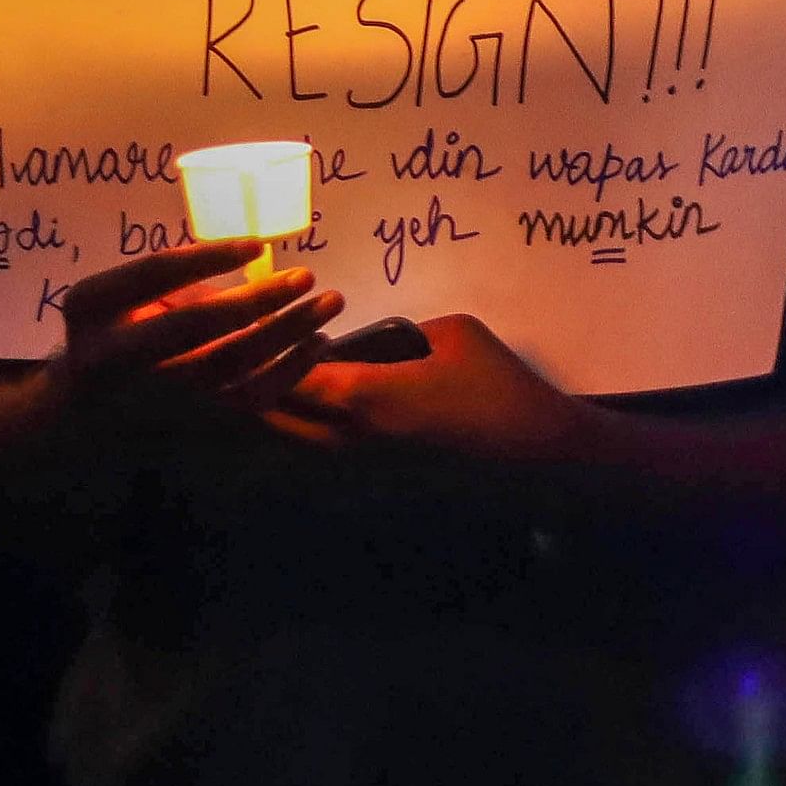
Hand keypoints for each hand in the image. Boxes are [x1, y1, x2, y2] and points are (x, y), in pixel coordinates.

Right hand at [45, 241, 339, 443]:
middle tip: (305, 274)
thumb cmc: (106, 331)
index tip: (256, 244)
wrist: (83, 407)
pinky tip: (319, 341)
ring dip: (287, 333)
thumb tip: (239, 252)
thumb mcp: (106, 295)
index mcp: (95, 314)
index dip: (206, 258)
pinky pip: (249, 399)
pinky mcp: (191, 421)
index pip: (153, 276)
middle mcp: (123, 361)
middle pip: (196, 327)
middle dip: (256, 299)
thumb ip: (157, 275)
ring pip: (231, 367)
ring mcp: (158, 397)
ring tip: (329, 301)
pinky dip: (291, 370)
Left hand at [272, 314, 596, 465]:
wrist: (531, 441)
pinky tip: (323, 392)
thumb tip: (377, 337)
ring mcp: (371, 452)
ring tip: (277, 373)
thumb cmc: (494, 380)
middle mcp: (357, 431)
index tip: (261, 327)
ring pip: (304, 435)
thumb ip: (403, 331)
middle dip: (260, 388)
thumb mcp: (451, 332)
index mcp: (367, 396)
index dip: (271, 353)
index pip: (295, 378)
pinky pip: (331, 438)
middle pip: (283, 418)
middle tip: (253, 354)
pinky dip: (314, 417)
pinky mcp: (386, 459)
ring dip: (285, 408)